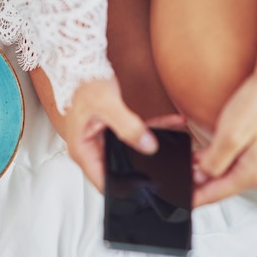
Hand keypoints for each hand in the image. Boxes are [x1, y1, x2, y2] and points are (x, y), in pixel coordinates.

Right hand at [63, 76, 185, 191]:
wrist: (83, 66)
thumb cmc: (85, 84)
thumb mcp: (108, 106)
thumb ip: (128, 127)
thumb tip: (148, 146)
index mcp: (81, 150)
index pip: (103, 183)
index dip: (124, 189)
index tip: (146, 188)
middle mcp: (89, 149)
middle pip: (118, 170)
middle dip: (143, 169)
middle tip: (167, 168)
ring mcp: (101, 141)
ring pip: (129, 154)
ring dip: (150, 147)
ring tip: (174, 143)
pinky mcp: (111, 132)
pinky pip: (132, 138)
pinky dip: (150, 132)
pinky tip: (169, 125)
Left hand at [192, 72, 256, 206]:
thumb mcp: (230, 136)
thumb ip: (215, 161)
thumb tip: (202, 176)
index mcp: (253, 172)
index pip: (218, 194)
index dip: (196, 199)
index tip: (180, 203)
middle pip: (222, 186)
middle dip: (199, 187)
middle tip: (177, 186)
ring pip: (225, 173)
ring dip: (205, 172)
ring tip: (182, 172)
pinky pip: (231, 161)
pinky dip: (214, 161)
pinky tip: (199, 157)